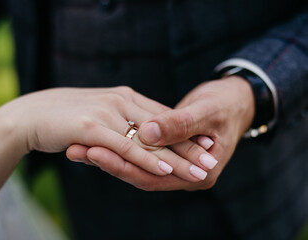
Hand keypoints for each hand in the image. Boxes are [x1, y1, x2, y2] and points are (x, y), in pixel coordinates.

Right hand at [10, 87, 211, 180]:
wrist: (30, 114)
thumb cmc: (66, 117)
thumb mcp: (101, 113)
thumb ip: (121, 120)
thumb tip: (138, 132)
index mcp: (124, 96)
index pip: (162, 117)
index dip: (184, 133)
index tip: (205, 146)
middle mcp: (120, 100)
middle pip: (162, 128)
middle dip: (189, 146)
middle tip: (211, 160)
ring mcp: (107, 112)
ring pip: (149, 139)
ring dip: (176, 157)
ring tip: (199, 171)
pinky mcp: (92, 126)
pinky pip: (126, 146)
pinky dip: (147, 158)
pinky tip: (165, 168)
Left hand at [69, 76, 253, 190]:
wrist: (235, 101)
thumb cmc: (227, 105)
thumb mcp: (208, 112)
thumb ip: (180, 125)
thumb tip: (148, 134)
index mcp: (198, 173)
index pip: (153, 176)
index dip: (123, 165)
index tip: (94, 150)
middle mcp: (183, 174)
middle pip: (138, 174)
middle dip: (106, 162)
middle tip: (75, 149)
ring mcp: (173, 164)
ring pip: (134, 164)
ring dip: (106, 155)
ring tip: (74, 144)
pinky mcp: (164, 151)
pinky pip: (137, 152)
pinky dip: (116, 145)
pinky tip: (93, 138)